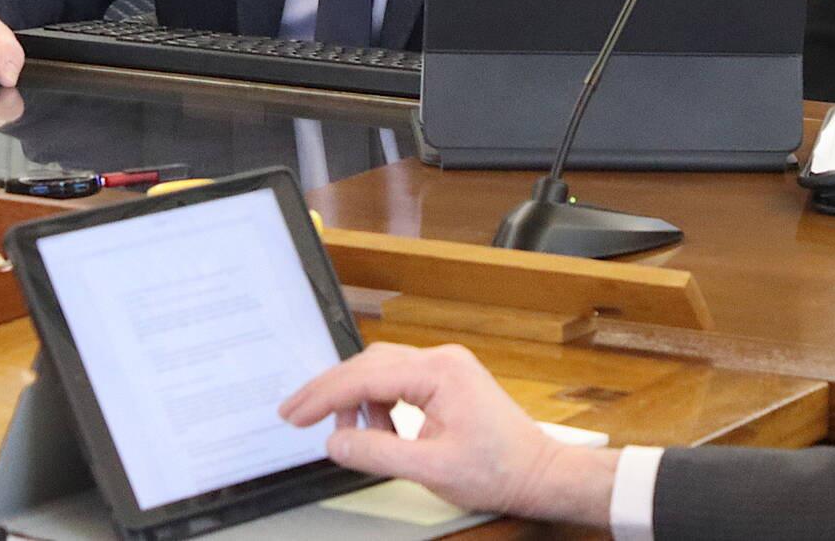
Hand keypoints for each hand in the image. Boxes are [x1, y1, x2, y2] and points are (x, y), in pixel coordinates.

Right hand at [278, 342, 617, 525]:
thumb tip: (335, 443)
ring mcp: (445, 368)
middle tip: (297, 415)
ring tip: (355, 439)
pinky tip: (380, 433)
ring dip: (359, 402)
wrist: (540, 474)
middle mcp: (441, 360)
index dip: (324, 395)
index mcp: (439, 372)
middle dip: (331, 392)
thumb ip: (377, 454)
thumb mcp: (430, 469)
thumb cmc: (499, 470)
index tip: (294, 413)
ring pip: (381, 372)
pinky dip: (380, 406)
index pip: (366, 376)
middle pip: (369, 365)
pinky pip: (398, 383)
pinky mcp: (447, 382)